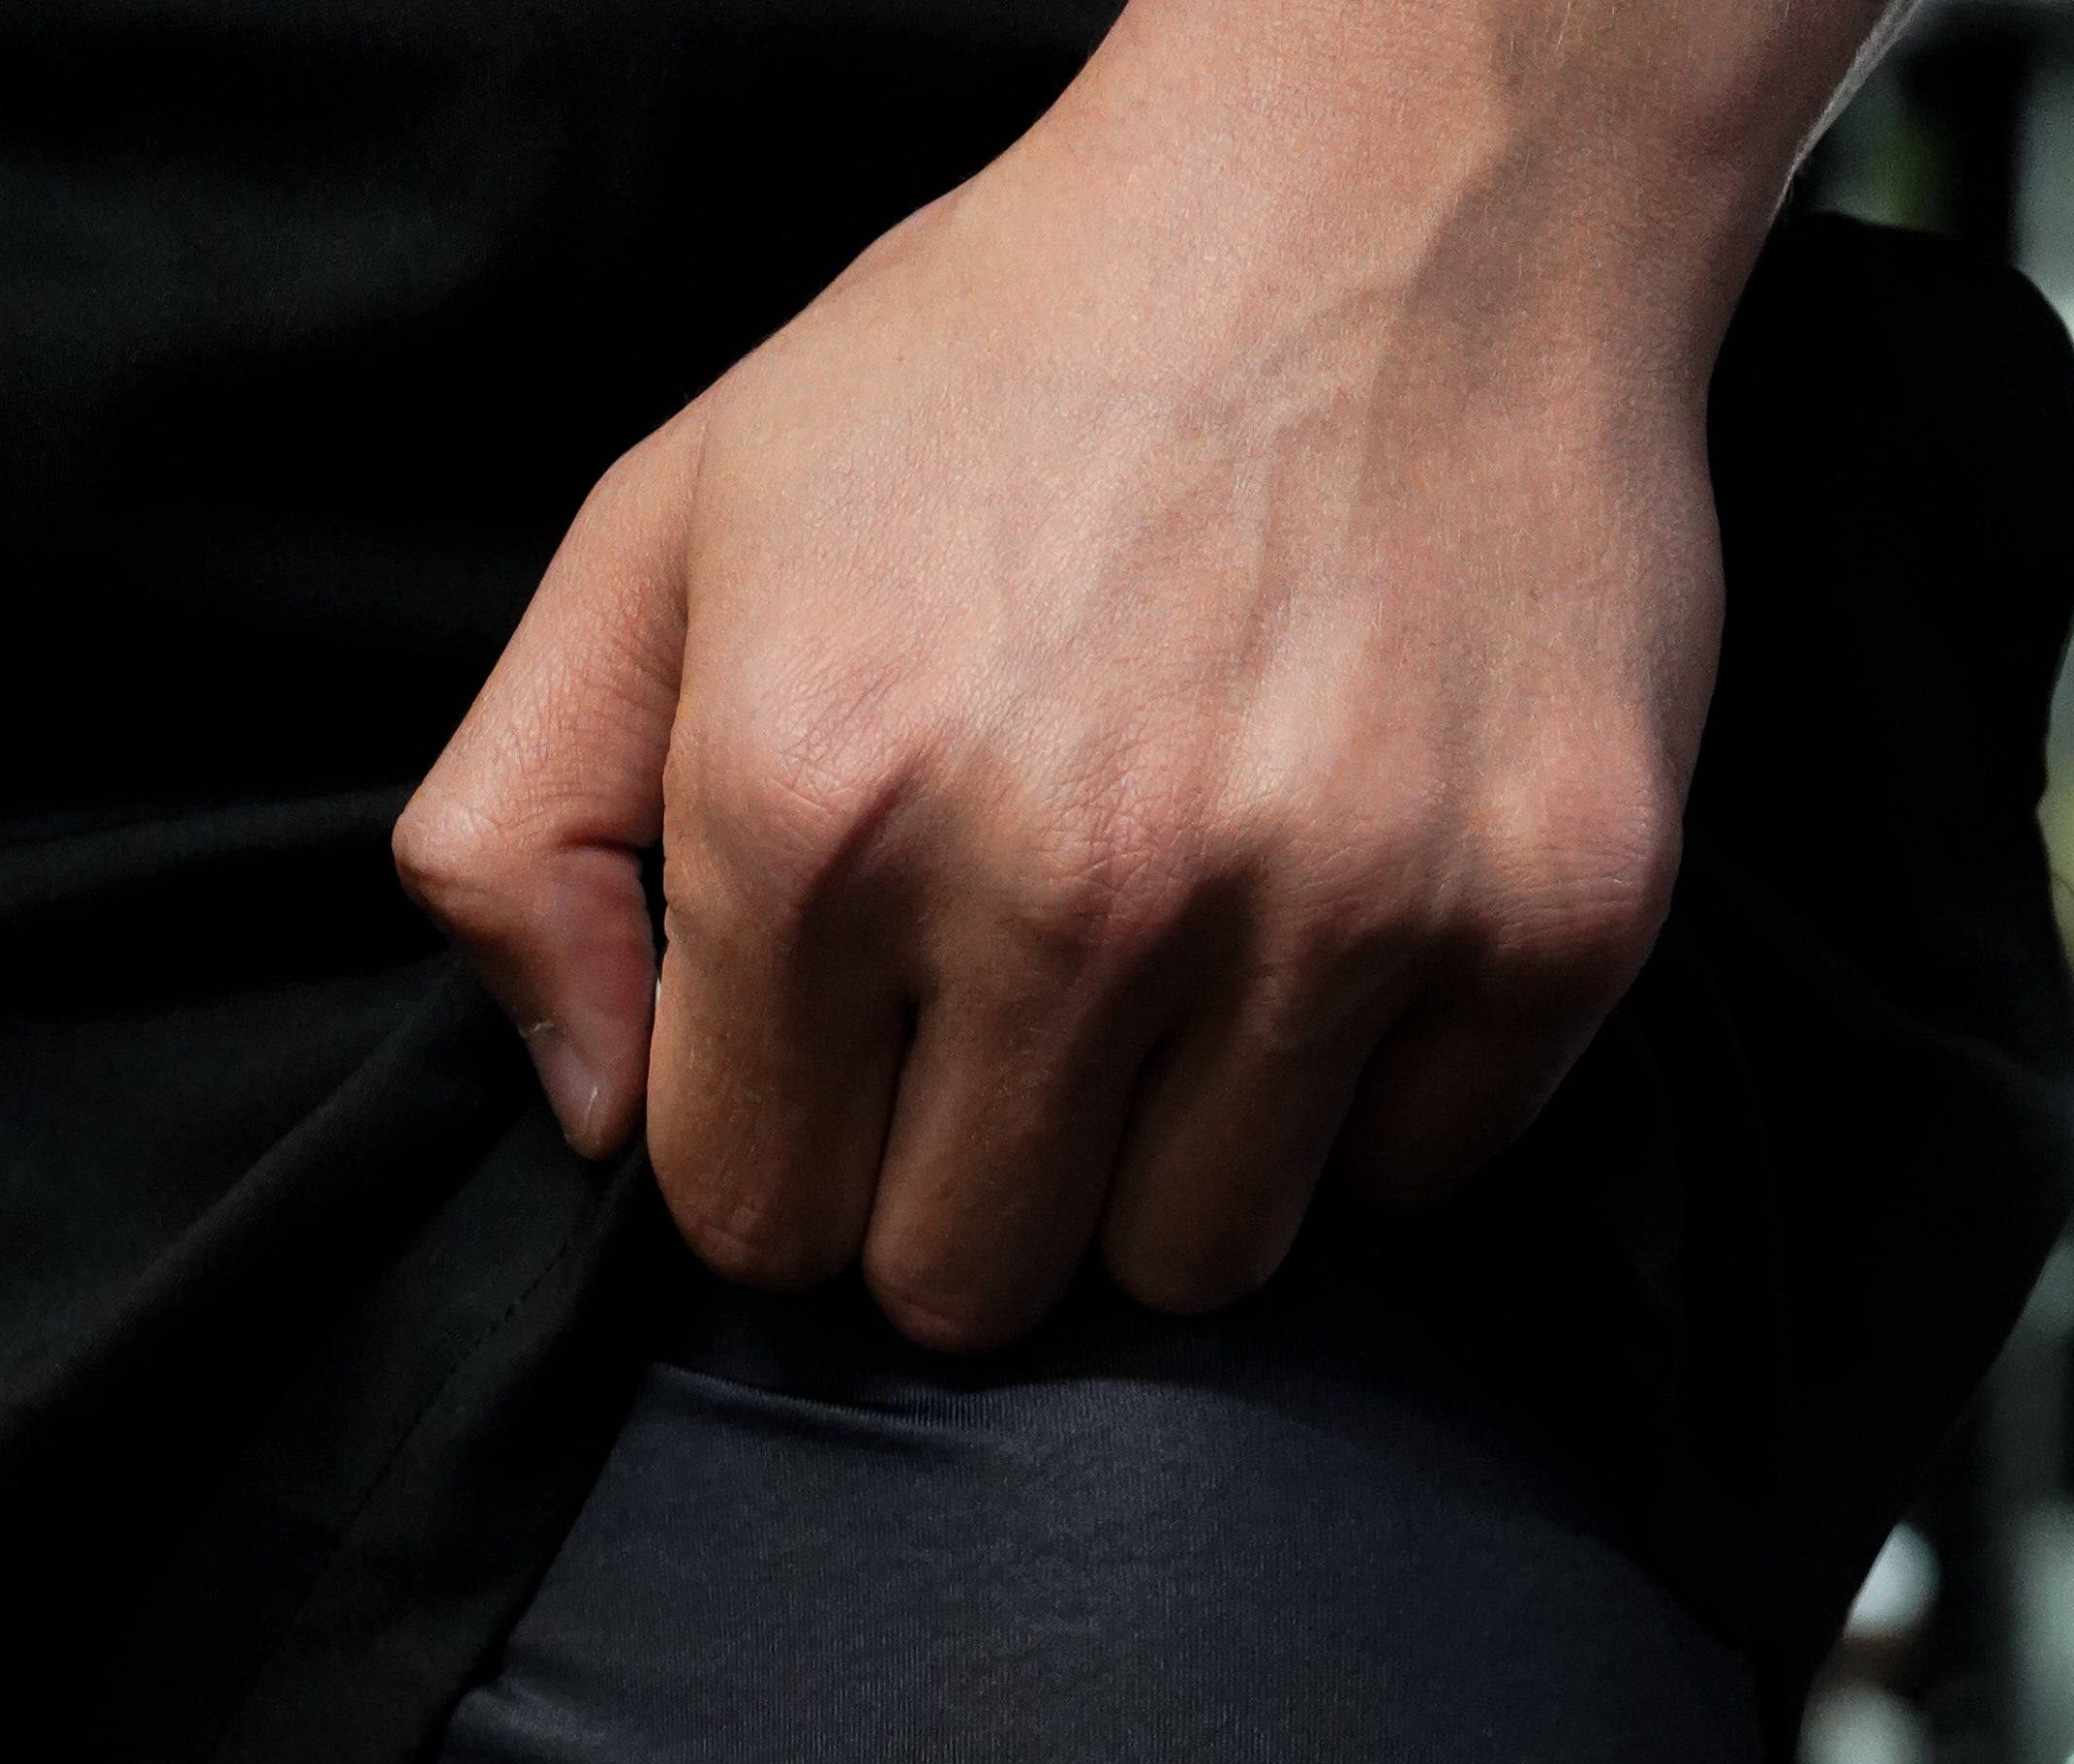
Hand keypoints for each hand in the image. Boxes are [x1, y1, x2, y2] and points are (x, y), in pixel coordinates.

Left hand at [396, 0, 1858, 1348]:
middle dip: (976, 1179)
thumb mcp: (676, 522)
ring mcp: (1327, 906)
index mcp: (822, 794)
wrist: (1401, 167)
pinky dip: (1380, 1082)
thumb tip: (592, 1117)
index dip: (794, 1141)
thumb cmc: (1014, 356)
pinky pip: (1414, 1173)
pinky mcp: (1543, 917)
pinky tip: (1350, 888)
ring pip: (1195, 1267)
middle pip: (969, 1286)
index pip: (756, 1218)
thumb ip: (530, 831)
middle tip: (1030, 998)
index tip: (856, 1032)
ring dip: (1179, 1153)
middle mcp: (1073, 880)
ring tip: (1196, 940)